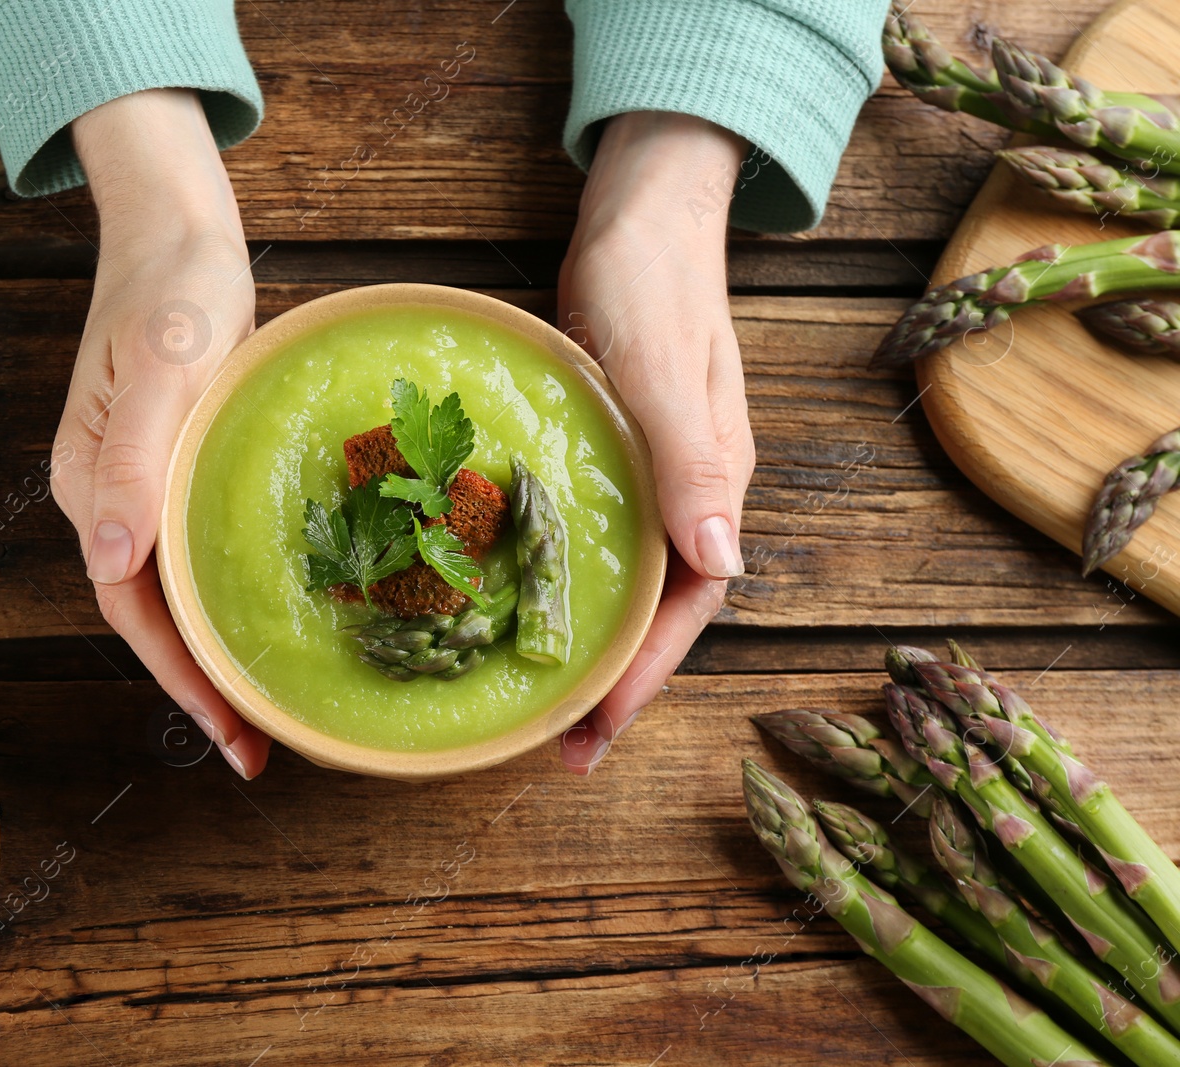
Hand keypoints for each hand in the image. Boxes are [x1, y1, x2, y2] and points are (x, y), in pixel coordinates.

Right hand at [50, 89, 271, 778]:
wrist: (178, 236)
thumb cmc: (172, 290)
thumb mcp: (161, 366)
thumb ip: (134, 461)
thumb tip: (108, 562)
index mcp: (91, 485)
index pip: (131, 606)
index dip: (179, 676)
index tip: (230, 733)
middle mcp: (109, 498)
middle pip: (152, 614)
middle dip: (201, 687)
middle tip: (259, 749)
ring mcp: (141, 486)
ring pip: (175, 591)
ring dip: (215, 651)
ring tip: (267, 708)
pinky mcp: (175, 468)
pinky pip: (195, 553)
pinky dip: (225, 597)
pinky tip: (262, 618)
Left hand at [555, 111, 755, 773]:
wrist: (644, 211)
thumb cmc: (655, 276)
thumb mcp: (664, 363)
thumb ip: (690, 457)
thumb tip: (722, 563)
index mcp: (713, 484)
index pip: (687, 606)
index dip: (642, 676)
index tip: (596, 734)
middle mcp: (686, 493)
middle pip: (656, 612)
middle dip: (613, 686)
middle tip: (557, 749)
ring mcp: (648, 476)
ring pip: (624, 583)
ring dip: (588, 646)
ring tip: (538, 703)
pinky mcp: (610, 454)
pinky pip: (592, 539)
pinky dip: (563, 584)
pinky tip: (518, 604)